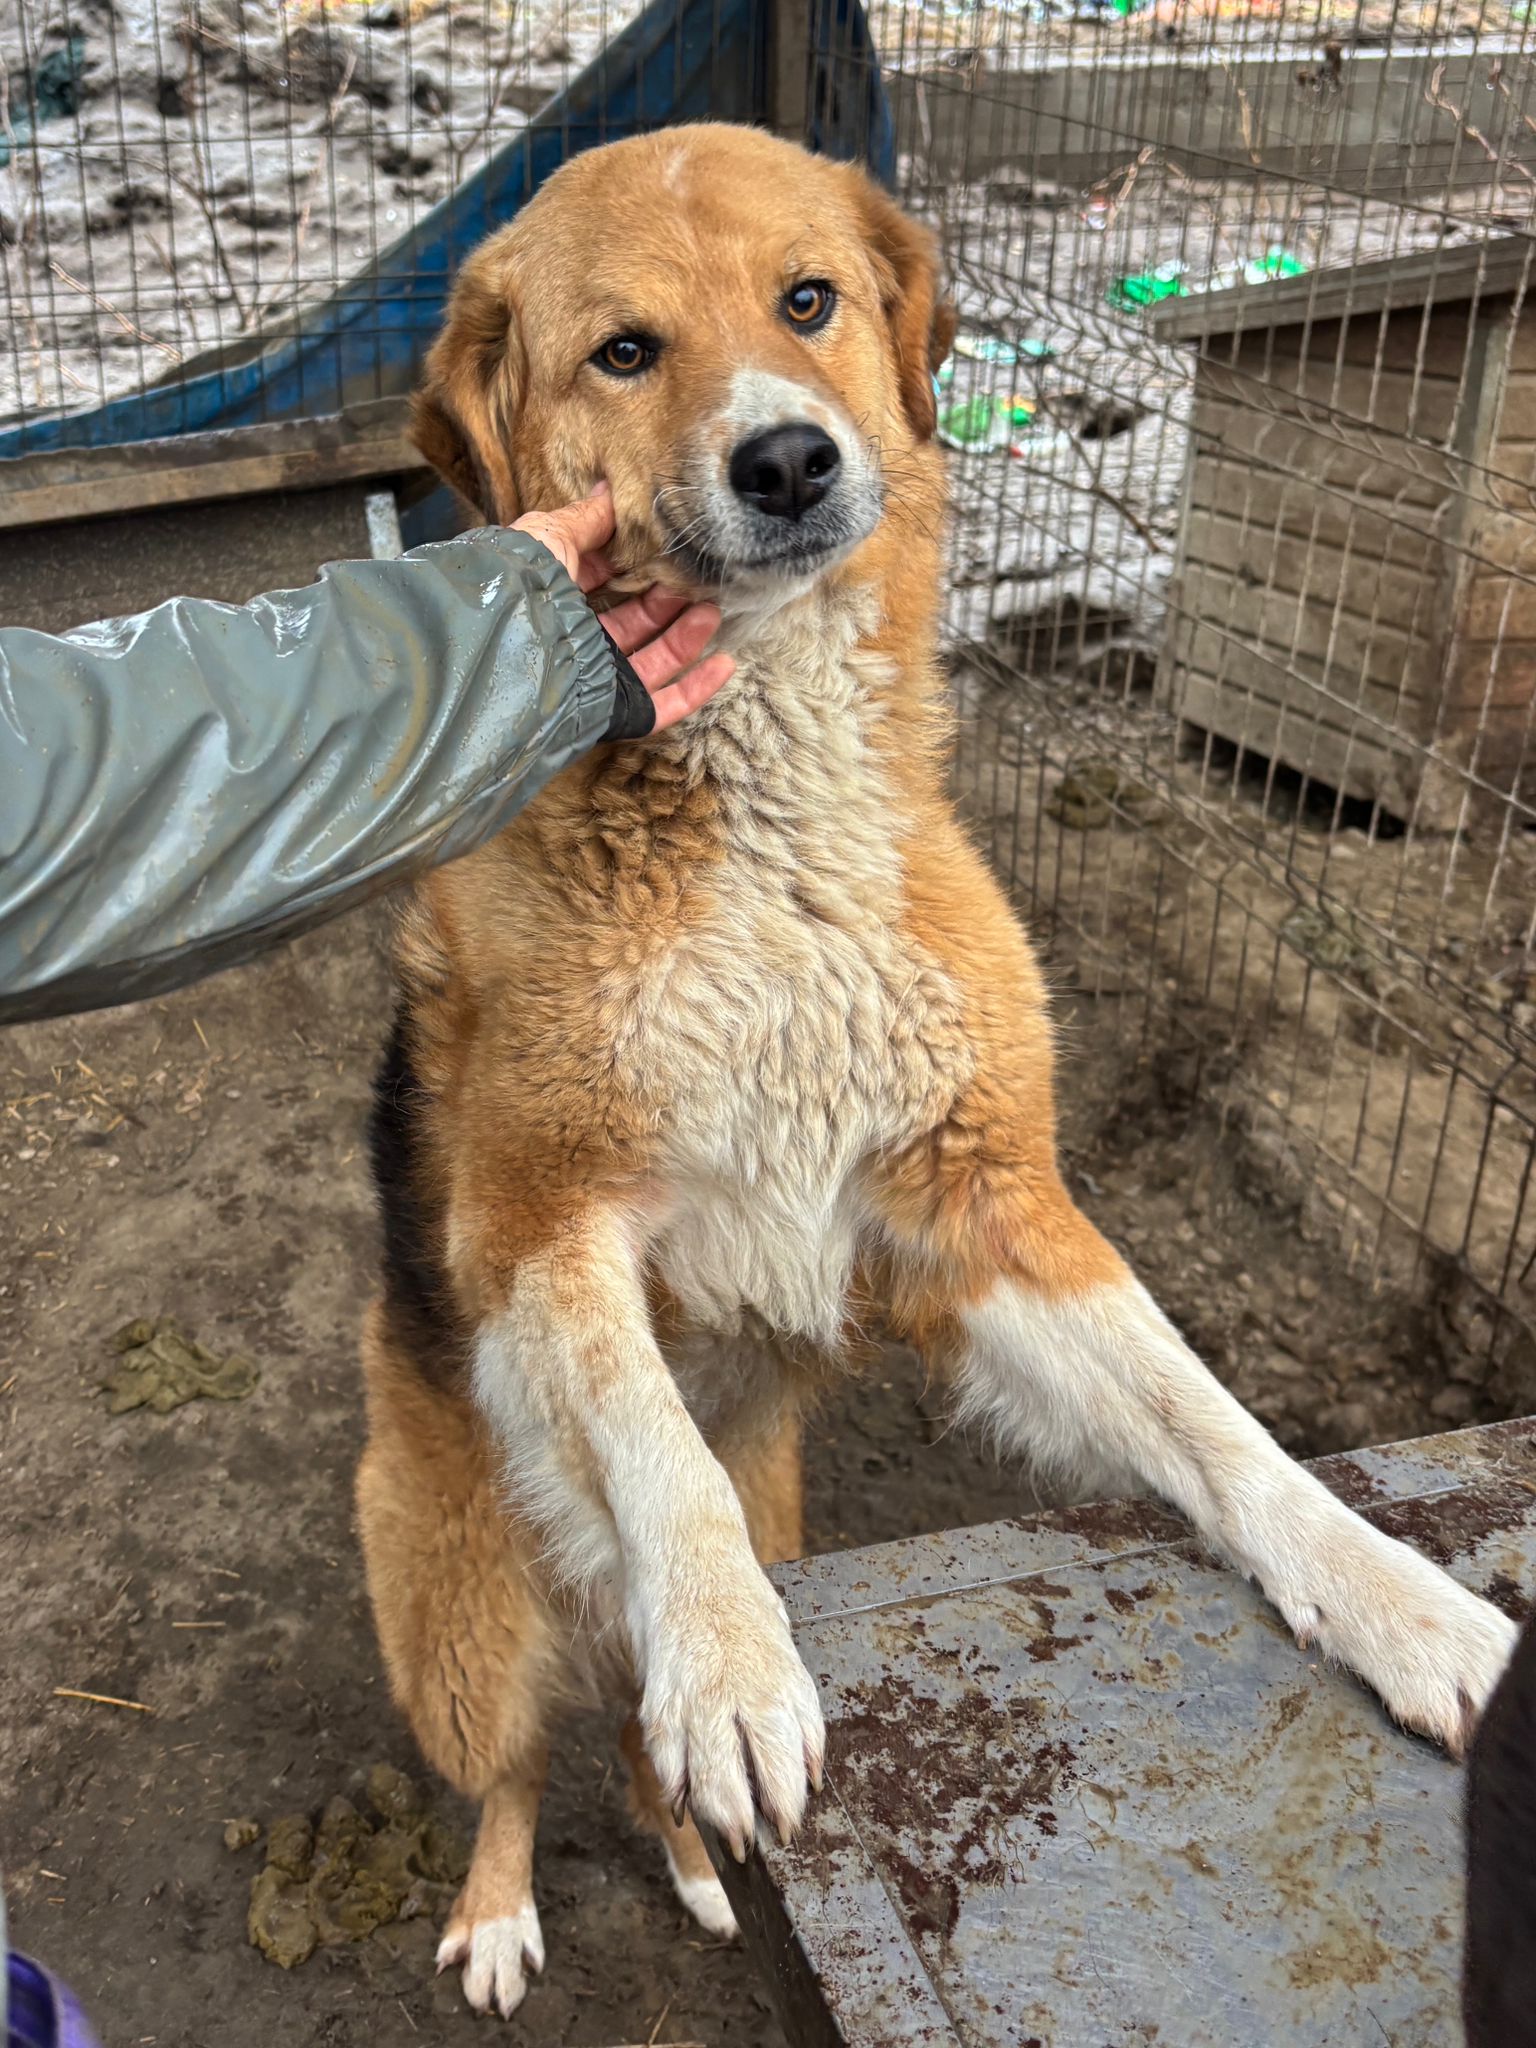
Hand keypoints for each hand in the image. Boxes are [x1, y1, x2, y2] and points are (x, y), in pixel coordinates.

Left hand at [514, 483, 733, 733]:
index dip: (633, 563)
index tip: (665, 544)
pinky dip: (696, 688)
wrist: (505, 650)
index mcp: (553, 600)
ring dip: (687, 635)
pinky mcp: (617, 712)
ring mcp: (598, 680)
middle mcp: (576, 642)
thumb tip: (610, 488)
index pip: (600, 581)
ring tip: (713, 609)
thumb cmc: (518, 588)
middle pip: (633, 620)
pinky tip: (725, 664)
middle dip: (667, 597)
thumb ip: (583, 518)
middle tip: (696, 576)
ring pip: (653, 658)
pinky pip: (664, 706)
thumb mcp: (546, 537)